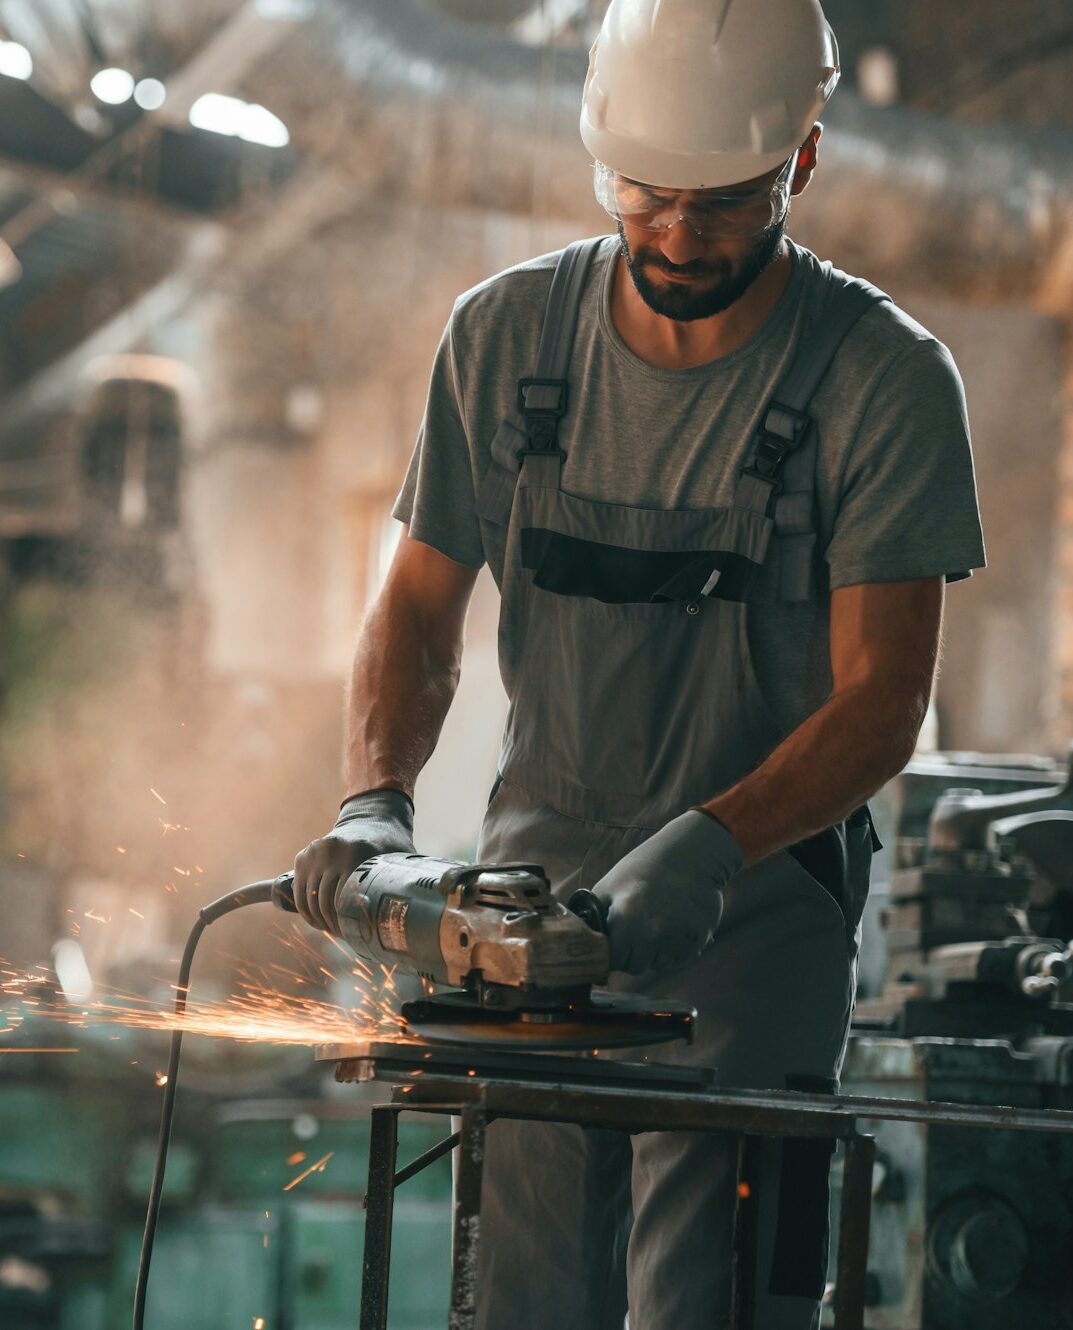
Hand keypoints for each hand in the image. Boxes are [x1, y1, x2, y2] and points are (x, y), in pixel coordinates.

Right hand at [293, 789, 415, 932]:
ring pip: (309, 900)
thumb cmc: (389, 846)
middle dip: (333, 924)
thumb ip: (409, 882)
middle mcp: (331, 851)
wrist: (370, 819)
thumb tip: (431, 910)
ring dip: (318, 920)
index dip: (346, 924)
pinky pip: (298, 892)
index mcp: (356, 853)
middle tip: (344, 935)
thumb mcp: (401, 860)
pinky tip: (317, 920)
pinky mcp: (303, 857)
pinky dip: (306, 909)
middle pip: (325, 903)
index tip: (354, 935)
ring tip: (332, 929)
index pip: (343, 901)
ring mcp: (314, 853)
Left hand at [592, 810, 741, 974]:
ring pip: (657, 965)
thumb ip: (592, 918)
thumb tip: (578, 945)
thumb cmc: (643, 870)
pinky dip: (673, 950)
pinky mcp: (698, 940)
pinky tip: (672, 926)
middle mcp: (654, 932)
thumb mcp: (608, 887)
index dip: (609, 954)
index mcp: (627, 917)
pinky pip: (678, 960)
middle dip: (630, 954)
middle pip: (634, 966)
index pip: (611, 960)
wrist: (689, 856)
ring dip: (653, 953)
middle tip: (634, 929)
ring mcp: (679, 938)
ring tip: (655, 923)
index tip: (611, 945)